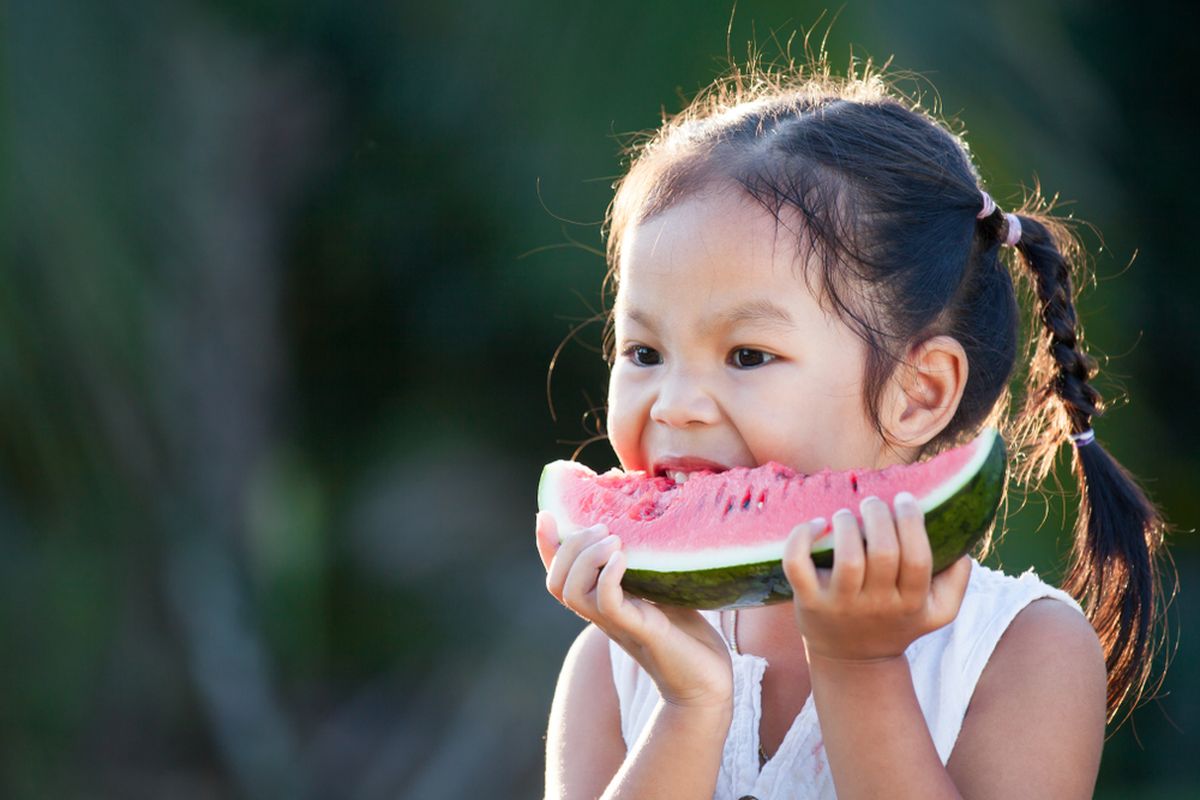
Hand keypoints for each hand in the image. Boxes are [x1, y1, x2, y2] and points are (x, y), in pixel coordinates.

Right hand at [536, 511, 732, 708]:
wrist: (707, 683)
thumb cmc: (687, 635)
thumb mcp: (661, 589)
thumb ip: (645, 565)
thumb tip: (640, 527)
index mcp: (600, 604)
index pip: (558, 575)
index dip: (546, 546)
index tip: (546, 515)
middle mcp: (600, 615)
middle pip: (556, 582)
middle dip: (570, 546)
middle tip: (603, 528)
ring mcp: (616, 625)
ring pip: (571, 592)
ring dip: (587, 557)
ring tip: (614, 540)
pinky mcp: (639, 630)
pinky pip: (606, 602)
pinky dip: (608, 575)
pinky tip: (623, 558)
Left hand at [781, 493, 971, 662]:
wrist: (853, 661)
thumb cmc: (896, 622)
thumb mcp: (937, 613)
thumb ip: (957, 583)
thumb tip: (964, 548)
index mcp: (911, 602)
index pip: (918, 558)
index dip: (912, 522)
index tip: (904, 499)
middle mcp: (877, 604)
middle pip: (884, 552)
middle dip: (878, 515)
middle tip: (873, 503)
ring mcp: (841, 605)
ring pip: (847, 558)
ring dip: (846, 525)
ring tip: (847, 514)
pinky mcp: (809, 602)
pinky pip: (798, 566)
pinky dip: (801, 539)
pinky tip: (814, 524)